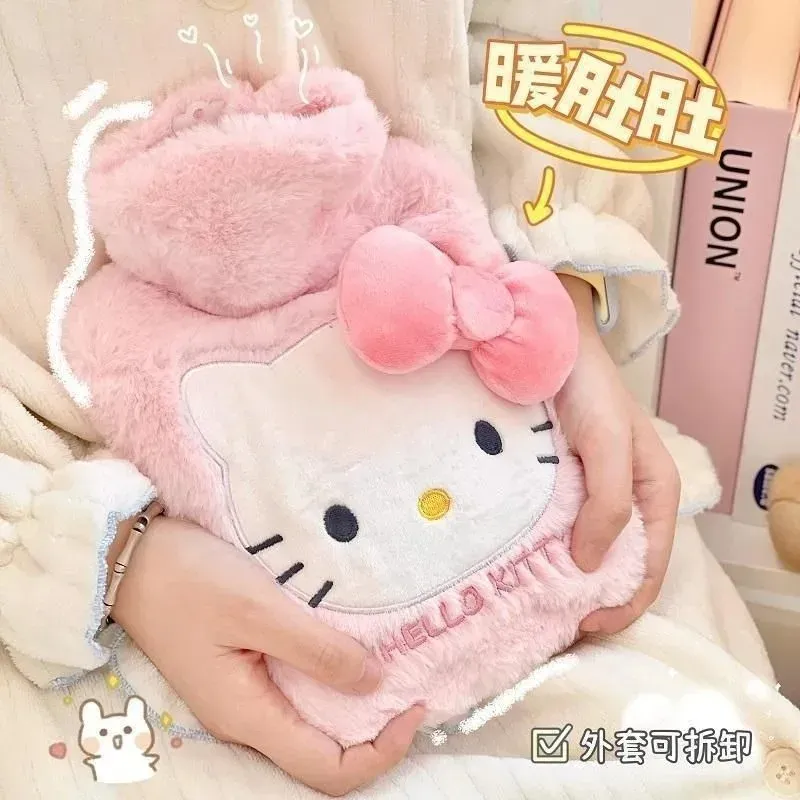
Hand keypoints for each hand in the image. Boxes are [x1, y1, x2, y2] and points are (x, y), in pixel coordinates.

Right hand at [109, 516, 424, 795]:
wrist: (130, 556)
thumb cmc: (189, 579)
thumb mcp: (259, 609)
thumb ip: (317, 650)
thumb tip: (374, 683)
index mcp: (248, 714)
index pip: (328, 770)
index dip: (380, 751)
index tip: (415, 705)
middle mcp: (246, 717)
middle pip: (322, 753)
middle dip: (373, 731)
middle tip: (411, 683)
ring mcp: (240, 695)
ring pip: (310, 722)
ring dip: (352, 704)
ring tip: (389, 664)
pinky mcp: (240, 669)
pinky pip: (295, 691)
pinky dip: (328, 679)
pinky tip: (346, 648)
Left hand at [554, 275, 680, 634]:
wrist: (551, 347)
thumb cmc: (590, 391)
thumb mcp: (609, 446)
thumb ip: (608, 505)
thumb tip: (589, 566)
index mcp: (654, 496)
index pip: (649, 568)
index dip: (624, 604)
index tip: (585, 624)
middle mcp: (626, 500)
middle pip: (618, 566)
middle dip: (593, 599)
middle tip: (554, 623)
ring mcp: (591, 493)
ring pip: (586, 551)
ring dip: (567, 581)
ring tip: (535, 604)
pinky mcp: (561, 484)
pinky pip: (558, 528)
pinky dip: (546, 552)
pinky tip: (523, 566)